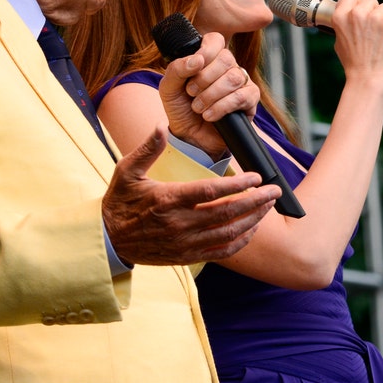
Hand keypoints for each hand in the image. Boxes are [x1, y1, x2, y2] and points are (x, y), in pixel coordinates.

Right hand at [102, 126, 278, 264]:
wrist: (108, 240)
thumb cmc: (119, 202)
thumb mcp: (126, 171)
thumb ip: (147, 149)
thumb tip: (160, 126)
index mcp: (167, 200)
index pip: (210, 192)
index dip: (236, 184)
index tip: (256, 176)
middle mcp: (179, 224)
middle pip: (226, 213)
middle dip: (255, 201)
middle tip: (274, 190)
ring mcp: (185, 243)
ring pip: (228, 233)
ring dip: (253, 219)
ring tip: (268, 205)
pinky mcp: (187, 256)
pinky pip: (221, 252)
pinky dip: (240, 241)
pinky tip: (253, 228)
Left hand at [158, 31, 257, 158]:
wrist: (190, 137)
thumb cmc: (181, 109)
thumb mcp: (169, 88)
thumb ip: (176, 69)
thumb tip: (197, 59)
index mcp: (208, 58)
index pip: (215, 40)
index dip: (207, 50)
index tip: (195, 65)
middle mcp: (227, 67)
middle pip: (226, 58)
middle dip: (204, 78)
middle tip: (191, 93)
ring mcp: (241, 82)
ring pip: (233, 77)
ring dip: (211, 95)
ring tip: (198, 108)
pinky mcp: (250, 101)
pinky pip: (242, 96)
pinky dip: (222, 107)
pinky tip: (210, 115)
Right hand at [330, 0, 382, 85]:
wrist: (368, 79)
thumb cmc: (354, 64)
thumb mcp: (339, 42)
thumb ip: (345, 25)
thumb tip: (352, 15)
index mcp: (341, 17)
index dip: (358, 2)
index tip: (363, 11)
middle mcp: (357, 14)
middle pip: (371, 0)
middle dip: (375, 12)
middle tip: (376, 30)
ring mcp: (375, 18)